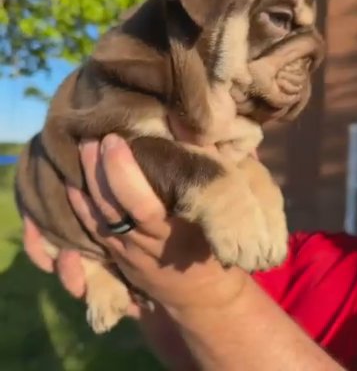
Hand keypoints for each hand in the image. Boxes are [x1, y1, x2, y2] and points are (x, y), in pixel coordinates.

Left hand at [68, 135, 245, 310]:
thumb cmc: (212, 241)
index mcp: (171, 230)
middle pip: (108, 207)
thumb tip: (188, 123)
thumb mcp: (220, 206)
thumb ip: (206, 165)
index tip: (114, 140)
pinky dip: (78, 204)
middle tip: (92, 136)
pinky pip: (90, 230)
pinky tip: (73, 180)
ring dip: (83, 183)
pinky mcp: (115, 255)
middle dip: (95, 169)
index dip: (121, 172)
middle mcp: (142, 242)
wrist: (202, 295)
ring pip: (94, 218)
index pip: (138, 204)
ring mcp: (124, 252)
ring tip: (80, 149)